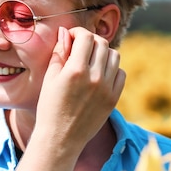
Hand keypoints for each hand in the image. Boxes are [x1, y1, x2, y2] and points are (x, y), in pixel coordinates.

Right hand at [35, 26, 125, 153]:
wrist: (60, 138)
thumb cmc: (49, 107)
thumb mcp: (49, 78)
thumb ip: (59, 53)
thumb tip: (66, 32)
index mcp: (75, 71)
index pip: (86, 37)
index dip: (78, 32)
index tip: (71, 37)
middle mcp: (94, 78)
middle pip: (102, 43)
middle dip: (90, 41)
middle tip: (80, 47)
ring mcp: (107, 89)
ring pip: (115, 55)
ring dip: (103, 53)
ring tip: (91, 60)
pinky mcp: (113, 98)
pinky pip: (120, 73)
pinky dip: (112, 69)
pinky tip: (99, 74)